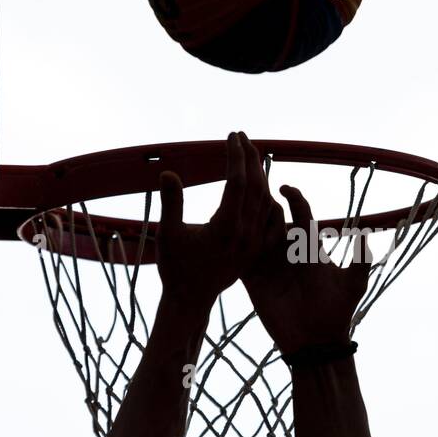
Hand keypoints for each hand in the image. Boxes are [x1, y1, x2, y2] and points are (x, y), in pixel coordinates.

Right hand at [156, 131, 275, 310]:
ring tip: (250, 153)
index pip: (237, 182)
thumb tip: (168, 172)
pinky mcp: (257, 249)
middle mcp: (246, 235)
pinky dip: (267, 197)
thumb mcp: (168, 235)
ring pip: (266, 200)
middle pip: (257, 187)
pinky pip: (270, 217)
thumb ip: (171, 203)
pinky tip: (262, 184)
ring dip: (260, 174)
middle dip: (250, 158)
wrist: (191, 300)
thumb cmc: (175, 268)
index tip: (231, 135)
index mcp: (225, 228)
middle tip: (241, 136)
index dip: (235, 156)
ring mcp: (254, 243)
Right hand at [242, 185, 370, 356]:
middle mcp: (287, 251)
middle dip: (266, 204)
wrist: (315, 342)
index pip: (300, 214)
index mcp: (309, 246)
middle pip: (273, 218)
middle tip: (257, 194)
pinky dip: (235, 246)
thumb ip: (360, 260)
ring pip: (254, 234)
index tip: (285, 186)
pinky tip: (230, 236)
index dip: (294, 198)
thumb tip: (365, 234)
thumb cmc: (336, 312)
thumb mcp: (353, 284)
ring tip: (243, 212)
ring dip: (249, 221)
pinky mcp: (252, 280)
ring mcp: (268, 265)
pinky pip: (240, 258)